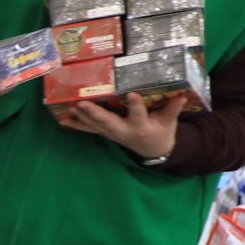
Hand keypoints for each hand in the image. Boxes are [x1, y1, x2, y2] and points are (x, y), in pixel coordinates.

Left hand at [50, 89, 185, 159]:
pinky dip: (76, 124)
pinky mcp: (105, 133)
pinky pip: (89, 129)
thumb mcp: (170, 122)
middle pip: (108, 122)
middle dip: (94, 113)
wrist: (153, 151)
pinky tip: (63, 119)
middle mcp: (124, 131)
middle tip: (81, 103)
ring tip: (69, 106)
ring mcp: (112, 133)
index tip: (131, 94)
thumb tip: (181, 95)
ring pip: (95, 125)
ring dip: (81, 116)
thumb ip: (172, 109)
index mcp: (141, 127)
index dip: (135, 106)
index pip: (138, 115)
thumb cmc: (162, 132)